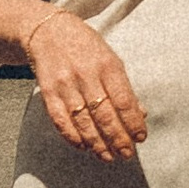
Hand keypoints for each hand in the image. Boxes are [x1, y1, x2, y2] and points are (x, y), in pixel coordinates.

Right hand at [24, 10, 149, 165]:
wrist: (48, 31)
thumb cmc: (85, 47)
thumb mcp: (110, 59)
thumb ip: (124, 87)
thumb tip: (141, 114)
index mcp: (107, 65)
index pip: (124, 100)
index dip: (133, 122)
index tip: (140, 138)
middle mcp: (86, 75)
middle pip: (104, 114)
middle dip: (117, 138)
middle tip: (126, 154)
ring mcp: (65, 84)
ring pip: (83, 121)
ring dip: (97, 143)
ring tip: (107, 156)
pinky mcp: (47, 91)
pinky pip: (60, 120)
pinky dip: (72, 136)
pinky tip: (83, 146)